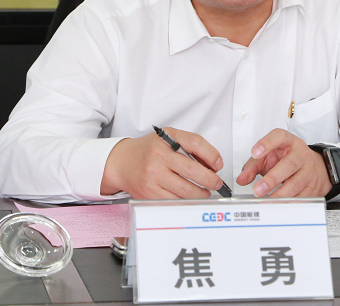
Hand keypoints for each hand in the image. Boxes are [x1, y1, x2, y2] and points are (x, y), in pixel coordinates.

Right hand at [101, 128, 224, 198]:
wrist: (121, 163)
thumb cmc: (149, 150)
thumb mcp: (168, 138)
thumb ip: (190, 145)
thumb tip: (213, 164)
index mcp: (165, 140)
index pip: (195, 144)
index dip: (212, 155)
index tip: (218, 164)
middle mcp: (158, 157)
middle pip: (193, 170)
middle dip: (211, 180)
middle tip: (217, 183)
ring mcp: (153, 177)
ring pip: (186, 190)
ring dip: (201, 193)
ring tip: (205, 192)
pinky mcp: (149, 193)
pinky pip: (175, 200)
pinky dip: (187, 201)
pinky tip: (190, 197)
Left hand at [236, 129, 330, 197]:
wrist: (312, 166)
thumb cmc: (286, 158)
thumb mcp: (268, 156)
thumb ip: (253, 166)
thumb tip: (242, 179)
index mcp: (288, 141)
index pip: (279, 137)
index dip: (267, 143)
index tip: (255, 153)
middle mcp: (300, 153)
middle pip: (289, 164)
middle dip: (272, 179)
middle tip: (258, 189)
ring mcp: (309, 169)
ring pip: (296, 183)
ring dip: (279, 194)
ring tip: (266, 200)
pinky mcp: (313, 185)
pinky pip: (302, 196)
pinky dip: (289, 202)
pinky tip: (279, 205)